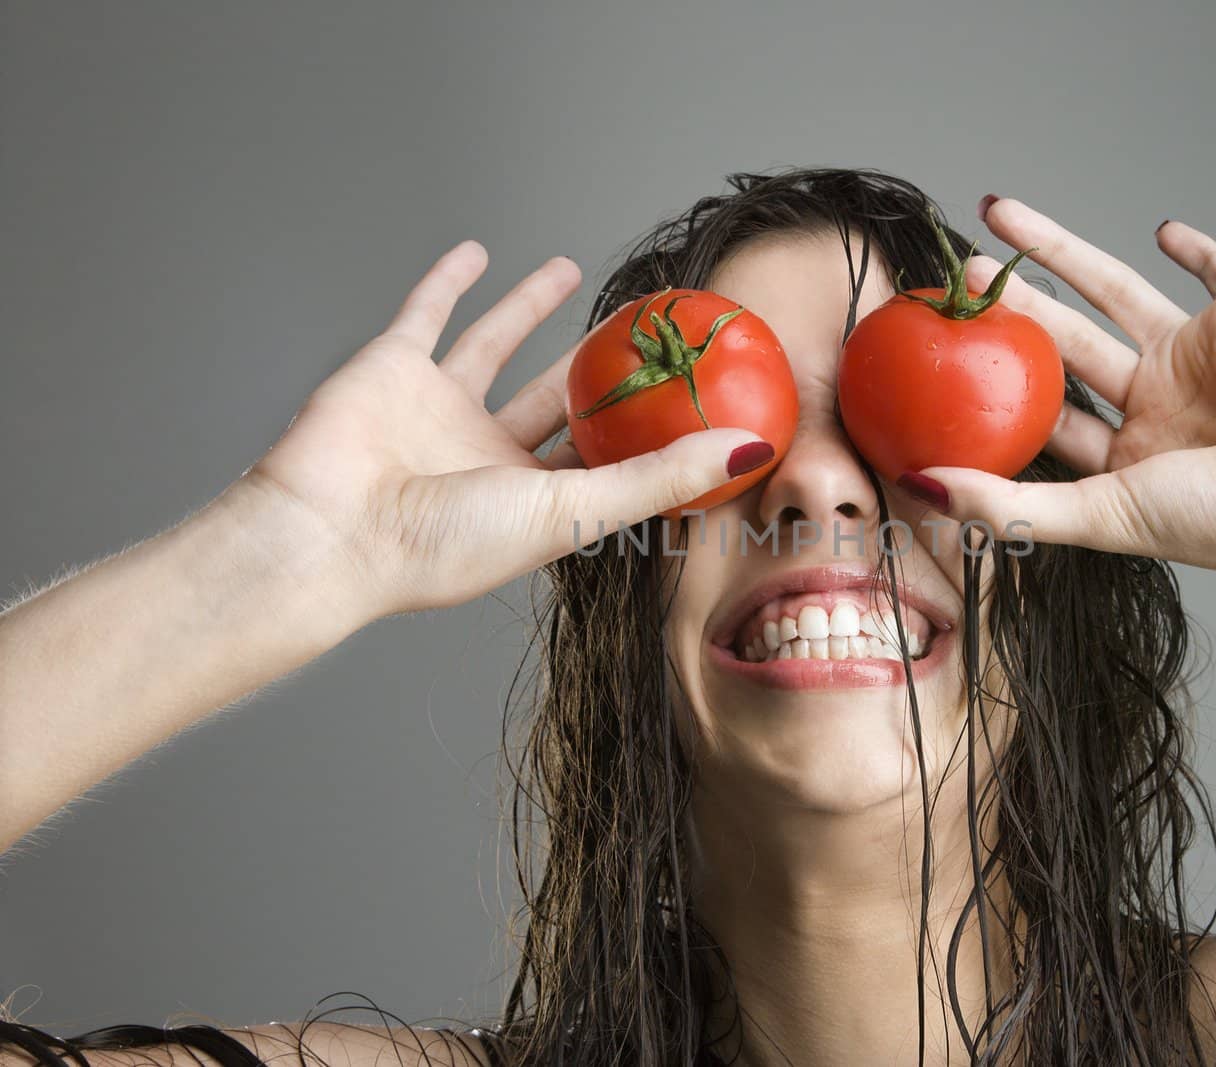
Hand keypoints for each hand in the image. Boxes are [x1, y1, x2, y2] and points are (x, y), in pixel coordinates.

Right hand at [238, 240, 766, 619]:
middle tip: (644, 325)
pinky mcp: (392, 369)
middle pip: (560, 397)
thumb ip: (660, 476)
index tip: (699, 395)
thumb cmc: (446, 544)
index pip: (606, 458)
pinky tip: (479, 251)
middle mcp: (488, 455)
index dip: (651, 430)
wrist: (329, 534)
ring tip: (574, 272)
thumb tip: (753, 450)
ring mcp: (438, 410)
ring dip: (532, 308)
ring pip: (497, 346)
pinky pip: (425, 313)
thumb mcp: (573, 510)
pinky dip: (449, 281)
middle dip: (600, 364)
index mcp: (533, 498)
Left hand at [919, 197, 1215, 571]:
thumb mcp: (1107, 517)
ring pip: (1111, 292)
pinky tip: (1162, 230)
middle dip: (1008, 309)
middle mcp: (1154, 406)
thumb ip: (1014, 505)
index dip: (989, 395)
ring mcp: (1194, 358)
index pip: (1042, 420)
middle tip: (955, 277)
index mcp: (1124, 460)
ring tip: (997, 220)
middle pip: (1062, 343)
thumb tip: (922, 487)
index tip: (933, 366)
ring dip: (1057, 253)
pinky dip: (1195, 250)